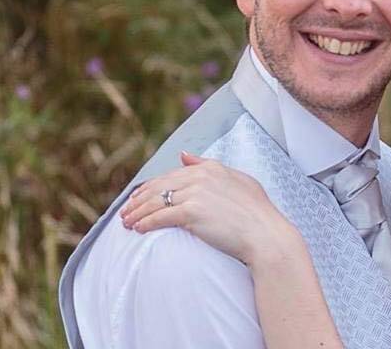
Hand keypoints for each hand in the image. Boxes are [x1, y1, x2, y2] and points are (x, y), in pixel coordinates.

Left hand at [119, 151, 300, 266]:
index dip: (150, 187)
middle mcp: (201, 176)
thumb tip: (184, 156)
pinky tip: (138, 230)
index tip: (138, 197)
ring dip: (137, 213)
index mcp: (211, 168)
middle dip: (138, 201)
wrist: (265, 235)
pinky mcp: (192, 212)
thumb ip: (209, 166)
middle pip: (159, 187)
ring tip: (126, 224)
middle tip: (125, 213)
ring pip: (156, 202)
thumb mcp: (238, 180)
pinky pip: (160, 217)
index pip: (171, 175)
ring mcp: (196, 193)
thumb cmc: (257, 212)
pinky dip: (146, 223)